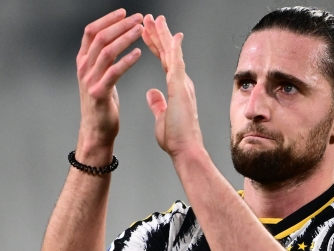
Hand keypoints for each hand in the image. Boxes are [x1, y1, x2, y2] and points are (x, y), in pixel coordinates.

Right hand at [76, 9, 142, 152]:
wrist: (97, 131)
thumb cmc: (102, 103)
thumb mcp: (98, 76)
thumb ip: (102, 59)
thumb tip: (114, 40)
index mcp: (83, 61)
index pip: (91, 31)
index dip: (107, 19)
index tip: (124, 12)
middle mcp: (83, 68)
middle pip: (100, 37)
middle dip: (120, 25)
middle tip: (138, 18)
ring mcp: (89, 80)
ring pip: (106, 52)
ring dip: (125, 38)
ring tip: (140, 31)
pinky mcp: (99, 93)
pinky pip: (114, 72)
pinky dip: (127, 61)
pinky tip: (139, 54)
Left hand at [142, 15, 203, 157]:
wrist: (185, 149)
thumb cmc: (177, 139)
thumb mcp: (161, 117)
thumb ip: (158, 103)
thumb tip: (151, 94)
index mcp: (176, 88)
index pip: (164, 61)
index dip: (156, 46)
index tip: (148, 33)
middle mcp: (182, 82)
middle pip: (168, 52)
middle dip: (159, 34)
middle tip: (150, 18)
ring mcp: (183, 83)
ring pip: (172, 53)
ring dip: (163, 35)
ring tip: (154, 19)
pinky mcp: (180, 87)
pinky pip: (177, 63)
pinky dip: (174, 48)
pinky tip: (172, 35)